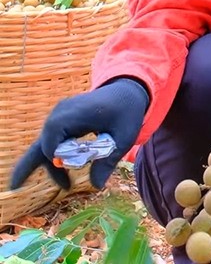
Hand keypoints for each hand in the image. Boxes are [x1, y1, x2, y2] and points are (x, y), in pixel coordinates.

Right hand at [10, 78, 148, 190]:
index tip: (70, 173)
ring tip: (66, 186)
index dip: (56, 161)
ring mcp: (59, 117)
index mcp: (71, 115)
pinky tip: (64, 174)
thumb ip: (109, 160)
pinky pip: (53, 142)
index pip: (50, 144)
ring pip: (45, 146)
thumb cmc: (127, 111)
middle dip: (26, 167)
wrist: (127, 91)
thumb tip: (96, 186)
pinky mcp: (63, 121)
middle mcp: (59, 115)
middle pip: (39, 145)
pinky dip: (56, 157)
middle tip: (14, 187)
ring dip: (52, 165)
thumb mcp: (124, 137)